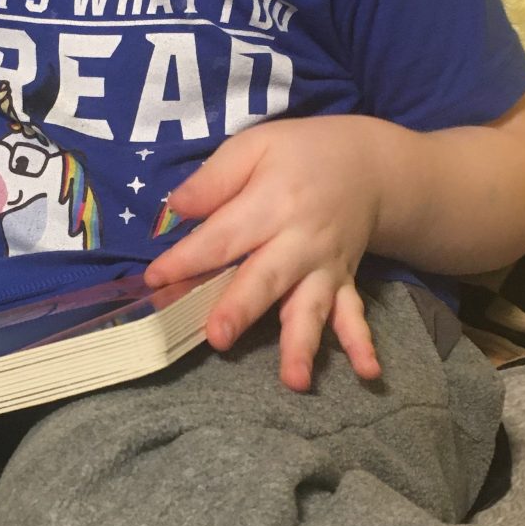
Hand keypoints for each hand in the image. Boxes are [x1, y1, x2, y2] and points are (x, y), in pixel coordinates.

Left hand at [144, 116, 389, 391]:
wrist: (369, 164)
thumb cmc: (301, 153)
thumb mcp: (256, 145)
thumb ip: (216, 177)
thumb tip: (176, 208)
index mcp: (273, 202)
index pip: (223, 236)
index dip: (188, 259)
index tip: (156, 280)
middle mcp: (300, 240)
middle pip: (266, 278)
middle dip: (242, 308)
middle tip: (218, 337)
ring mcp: (324, 266)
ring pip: (310, 308)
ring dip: (302, 344)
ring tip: (294, 380)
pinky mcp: (344, 282)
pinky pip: (354, 314)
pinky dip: (361, 344)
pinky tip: (368, 371)